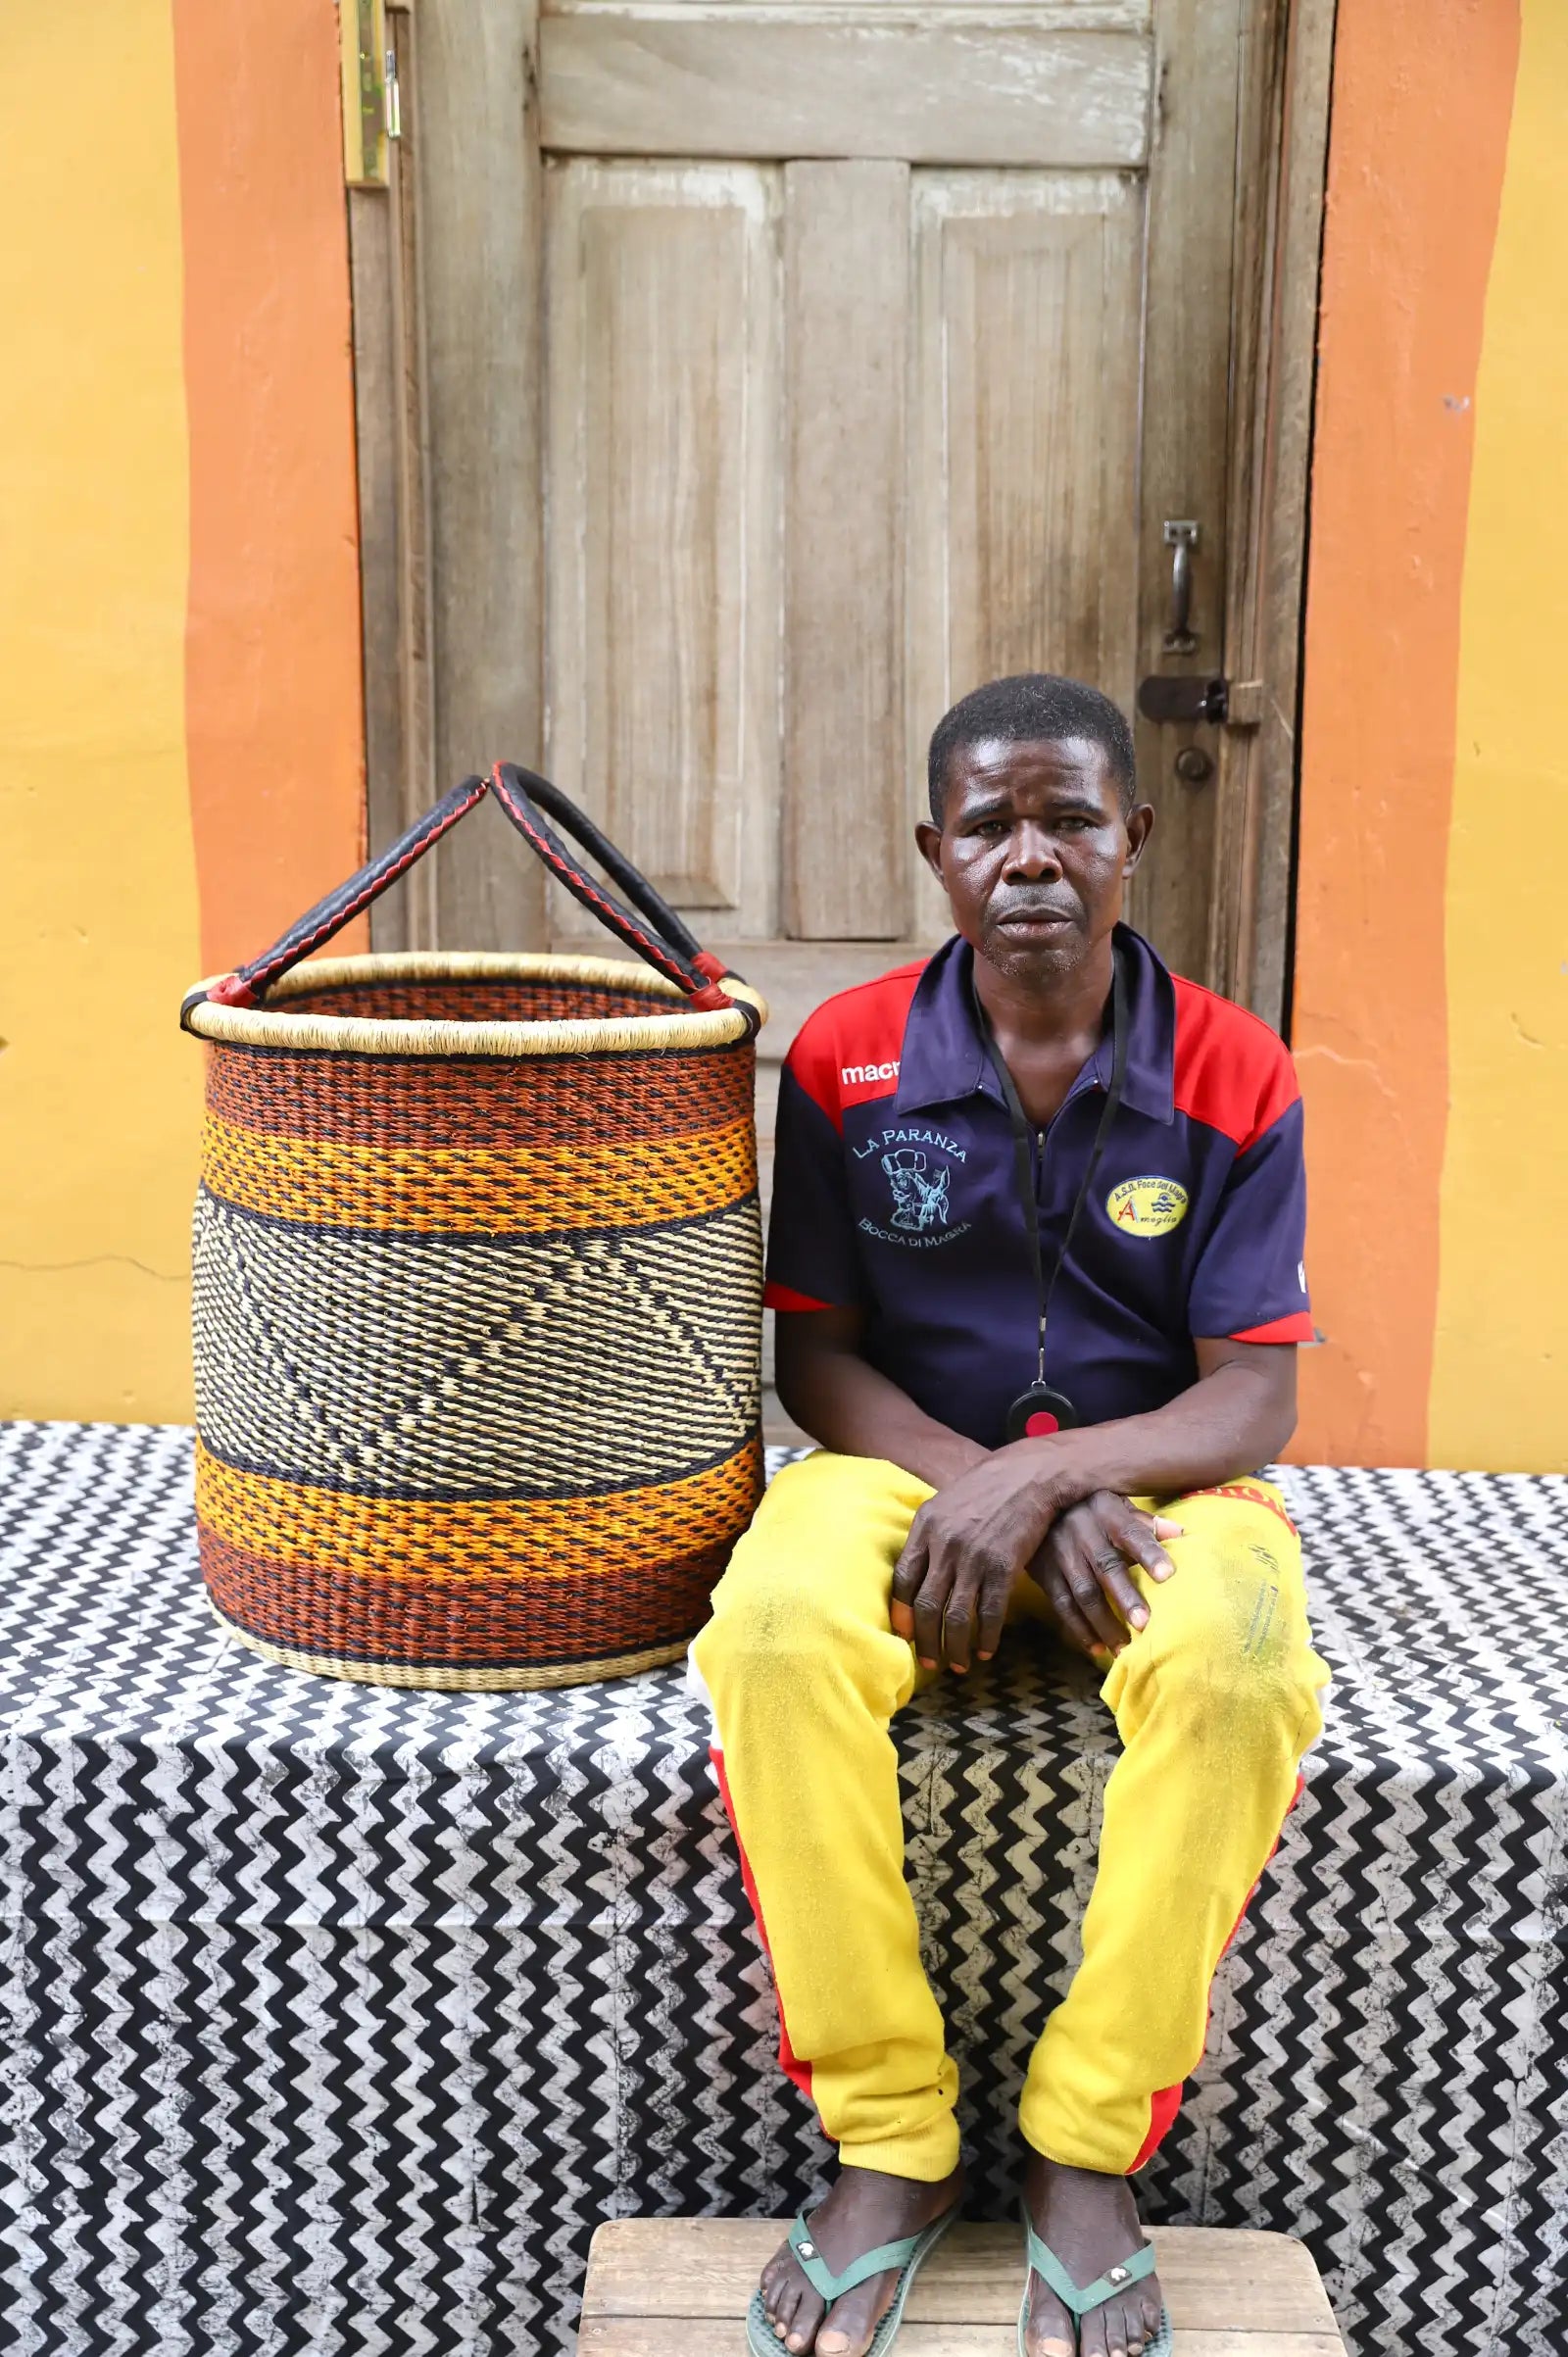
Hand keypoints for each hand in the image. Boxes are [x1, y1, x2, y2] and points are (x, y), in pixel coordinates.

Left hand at [890, 1444, 1060, 1674]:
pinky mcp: (1003, 1566)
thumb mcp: (947, 1504)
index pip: (903, 1580)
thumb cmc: (987, 1489)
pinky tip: (986, 1650)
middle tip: (929, 1663)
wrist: (1029, 1474)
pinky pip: (990, 1612)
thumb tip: (915, 1575)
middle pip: (925, 1605)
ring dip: (955, 1647)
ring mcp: (974, 1557)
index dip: (901, 1613)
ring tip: (958, 1665)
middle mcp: (945, 1544)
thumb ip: (929, 1537)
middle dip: (926, 1641)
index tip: (904, 1635)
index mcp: (925, 1527)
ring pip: (956, 1616)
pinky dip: (987, 1637)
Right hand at [1028, 1491, 1182, 1660]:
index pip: (1130, 1532)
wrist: (1033, 1505)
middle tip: (1144, 1624)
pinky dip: (1079, 1628)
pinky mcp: (1044, 1573)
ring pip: (1083, 1591)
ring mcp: (1060, 1554)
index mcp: (1105, 1511)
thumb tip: (1179, 1533)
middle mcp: (1081, 1531)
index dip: (1148, 1553)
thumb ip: (1144, 1521)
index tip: (1168, 1575)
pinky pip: (1062, 1604)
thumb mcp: (1114, 1503)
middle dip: (1125, 1596)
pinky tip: (1098, 1648)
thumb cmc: (1089, 1507)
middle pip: (1105, 1566)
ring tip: (1124, 1648)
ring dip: (1103, 1622)